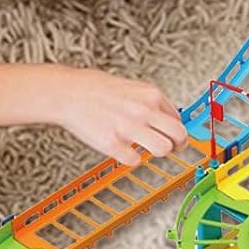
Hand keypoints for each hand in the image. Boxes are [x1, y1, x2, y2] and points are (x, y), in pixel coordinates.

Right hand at [48, 67, 187, 162]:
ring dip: (158, 152)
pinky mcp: (113, 144)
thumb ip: (151, 103)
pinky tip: (123, 149)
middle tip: (172, 148)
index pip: (179, 119)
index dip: (177, 131)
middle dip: (178, 145)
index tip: (174, 137)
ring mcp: (129, 128)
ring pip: (163, 149)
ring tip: (147, 148)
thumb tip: (168, 120)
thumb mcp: (132, 87)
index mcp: (151, 95)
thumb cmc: (97, 89)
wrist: (69, 93)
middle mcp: (144, 110)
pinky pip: (135, 160)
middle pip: (179, 135)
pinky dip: (131, 158)